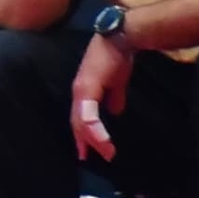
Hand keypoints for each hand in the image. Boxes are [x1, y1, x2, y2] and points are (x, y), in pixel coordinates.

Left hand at [70, 29, 131, 157]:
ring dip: (91, 139)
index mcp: (84, 92)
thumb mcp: (116, 82)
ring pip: (81, 121)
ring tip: (103, 153)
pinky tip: (101, 140)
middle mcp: (79, 93)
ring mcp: (82, 90)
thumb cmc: (117, 57)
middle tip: (87, 159)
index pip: (80, 117)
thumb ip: (114, 97)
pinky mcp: (89, 87)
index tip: (87, 151)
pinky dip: (95, 129)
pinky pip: (89, 113)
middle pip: (77, 123)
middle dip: (83, 142)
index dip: (82, 134)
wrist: (121, 38)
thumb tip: (116, 112)